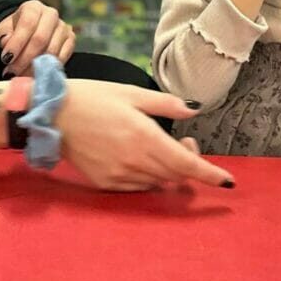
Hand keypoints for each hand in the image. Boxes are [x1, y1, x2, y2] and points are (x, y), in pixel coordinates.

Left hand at [0, 0, 75, 74]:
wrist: (29, 28)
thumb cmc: (15, 29)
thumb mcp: (4, 29)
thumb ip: (5, 37)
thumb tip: (8, 45)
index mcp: (34, 7)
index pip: (28, 24)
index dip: (17, 43)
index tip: (6, 59)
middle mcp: (51, 14)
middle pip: (41, 39)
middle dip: (25, 59)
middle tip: (14, 71)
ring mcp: (63, 27)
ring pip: (51, 51)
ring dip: (35, 67)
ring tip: (22, 75)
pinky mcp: (70, 40)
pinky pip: (61, 58)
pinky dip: (48, 69)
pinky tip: (35, 74)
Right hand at [56, 79, 235, 191]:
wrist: (53, 114)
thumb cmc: (93, 97)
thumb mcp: (131, 92)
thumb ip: (165, 104)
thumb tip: (192, 111)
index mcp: (144, 136)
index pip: (187, 164)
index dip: (210, 174)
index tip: (228, 182)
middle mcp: (135, 161)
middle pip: (176, 176)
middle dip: (190, 164)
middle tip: (186, 141)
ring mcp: (119, 175)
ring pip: (159, 183)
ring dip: (170, 171)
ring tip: (162, 147)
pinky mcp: (106, 183)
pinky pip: (138, 187)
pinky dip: (149, 178)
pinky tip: (142, 159)